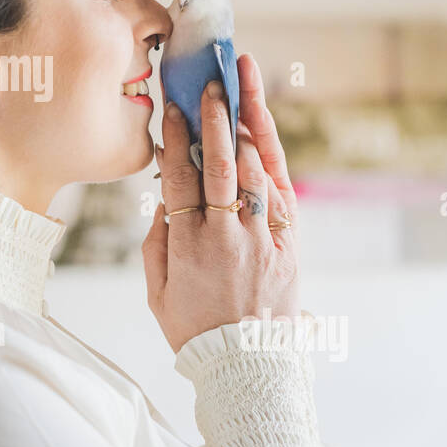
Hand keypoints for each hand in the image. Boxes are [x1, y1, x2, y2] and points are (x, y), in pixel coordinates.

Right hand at [141, 53, 300, 352]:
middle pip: (221, 164)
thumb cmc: (194, 327)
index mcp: (189, 246)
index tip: (174, 106)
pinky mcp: (289, 243)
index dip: (177, 139)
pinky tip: (262, 132)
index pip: (180, 178)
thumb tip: (164, 196)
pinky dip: (271, 159)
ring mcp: (263, 237)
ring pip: (257, 170)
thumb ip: (157, 239)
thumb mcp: (156, 289)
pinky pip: (281, 192)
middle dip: (217, 118)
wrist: (247, 364)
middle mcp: (228, 235)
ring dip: (249, 125)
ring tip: (246, 86)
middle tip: (214, 82)